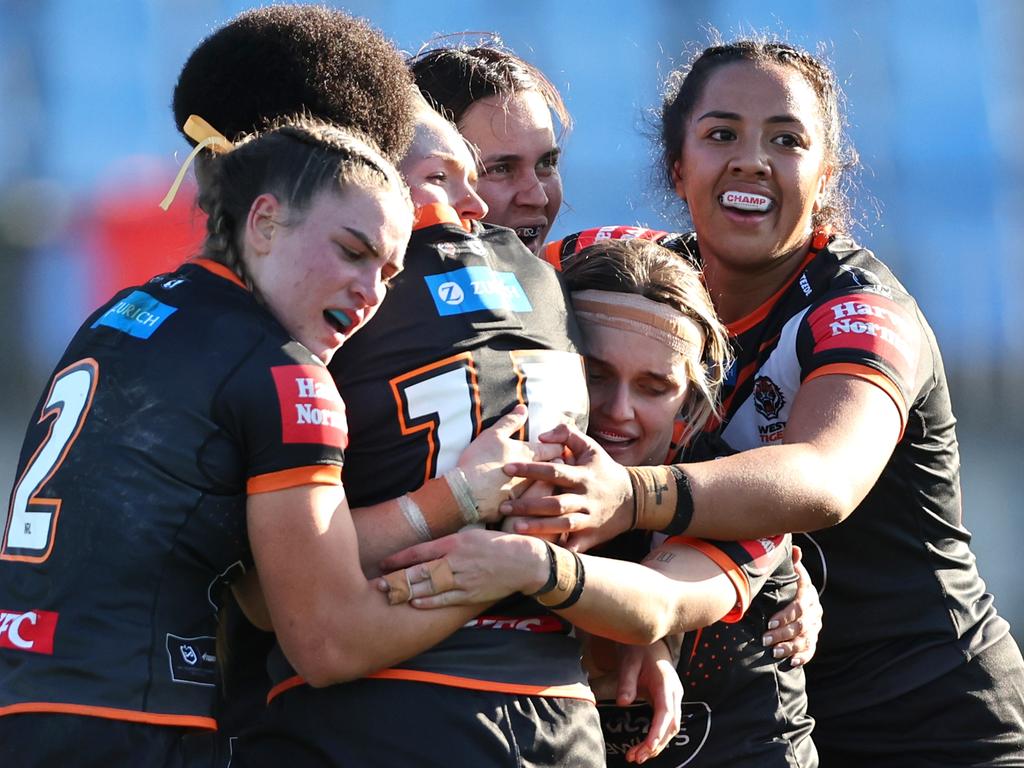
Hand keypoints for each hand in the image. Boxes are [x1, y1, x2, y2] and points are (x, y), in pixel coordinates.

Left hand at [377, 528, 548, 606]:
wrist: (523, 560)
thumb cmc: (494, 544)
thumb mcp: (470, 535)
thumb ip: (446, 543)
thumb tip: (424, 549)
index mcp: (454, 543)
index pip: (420, 551)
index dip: (399, 558)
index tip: (384, 563)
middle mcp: (456, 561)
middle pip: (420, 572)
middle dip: (398, 579)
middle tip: (379, 586)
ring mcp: (463, 579)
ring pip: (430, 588)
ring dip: (409, 592)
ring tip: (391, 597)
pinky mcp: (470, 594)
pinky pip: (446, 600)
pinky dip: (429, 603)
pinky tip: (415, 604)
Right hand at [457, 405, 563, 522]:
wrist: (465, 494)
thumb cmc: (479, 461)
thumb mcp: (493, 435)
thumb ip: (510, 421)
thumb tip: (523, 407)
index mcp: (531, 454)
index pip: (557, 448)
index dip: (560, 446)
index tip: (560, 445)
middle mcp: (536, 475)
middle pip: (558, 470)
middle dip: (560, 466)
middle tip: (561, 463)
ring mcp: (530, 494)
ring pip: (550, 489)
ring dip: (551, 484)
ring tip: (548, 482)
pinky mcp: (522, 510)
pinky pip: (538, 506)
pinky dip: (539, 502)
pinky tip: (537, 503)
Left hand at [499, 421, 632, 550]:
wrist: (633, 499)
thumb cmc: (604, 470)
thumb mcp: (591, 447)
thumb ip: (566, 434)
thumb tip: (541, 436)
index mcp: (582, 475)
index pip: (553, 472)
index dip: (530, 469)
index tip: (507, 468)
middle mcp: (585, 498)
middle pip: (554, 503)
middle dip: (528, 505)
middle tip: (503, 506)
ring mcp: (588, 519)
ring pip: (562, 525)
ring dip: (539, 527)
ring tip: (515, 527)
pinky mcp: (591, 536)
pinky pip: (574, 546)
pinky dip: (560, 550)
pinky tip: (540, 552)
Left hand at [615, 640, 682, 763]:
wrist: (650, 640)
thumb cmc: (639, 649)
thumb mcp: (629, 661)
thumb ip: (626, 682)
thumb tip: (623, 703)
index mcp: (666, 683)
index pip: (666, 713)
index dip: (658, 732)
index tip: (648, 747)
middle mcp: (674, 693)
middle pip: (670, 725)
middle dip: (655, 745)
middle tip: (635, 757)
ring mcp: (673, 698)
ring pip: (670, 727)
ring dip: (656, 744)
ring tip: (635, 756)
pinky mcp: (668, 701)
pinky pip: (665, 723)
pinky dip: (656, 736)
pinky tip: (644, 746)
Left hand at [762, 546, 821, 665]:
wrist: (801, 595)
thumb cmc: (789, 583)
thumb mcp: (791, 572)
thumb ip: (792, 564)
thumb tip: (795, 548)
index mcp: (808, 596)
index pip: (799, 607)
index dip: (785, 616)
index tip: (769, 623)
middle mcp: (815, 612)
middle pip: (801, 626)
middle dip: (783, 633)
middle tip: (765, 639)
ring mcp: (816, 626)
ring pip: (806, 639)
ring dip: (790, 647)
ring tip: (775, 652)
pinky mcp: (814, 638)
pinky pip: (811, 650)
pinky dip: (802, 657)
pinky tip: (791, 662)